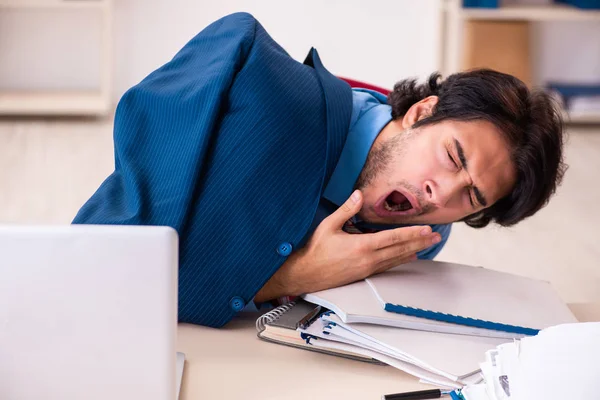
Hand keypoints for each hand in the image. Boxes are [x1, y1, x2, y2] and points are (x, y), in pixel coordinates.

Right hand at [254, 190, 440, 302]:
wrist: (305, 274)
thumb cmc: (315, 249)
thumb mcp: (328, 225)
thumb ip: (346, 210)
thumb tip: (359, 194)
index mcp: (361, 246)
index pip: (393, 238)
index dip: (411, 233)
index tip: (426, 229)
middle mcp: (368, 259)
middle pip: (400, 249)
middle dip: (419, 242)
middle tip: (436, 236)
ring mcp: (367, 268)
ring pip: (396, 259)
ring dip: (413, 250)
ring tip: (428, 245)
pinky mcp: (363, 274)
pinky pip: (387, 266)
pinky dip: (400, 260)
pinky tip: (408, 257)